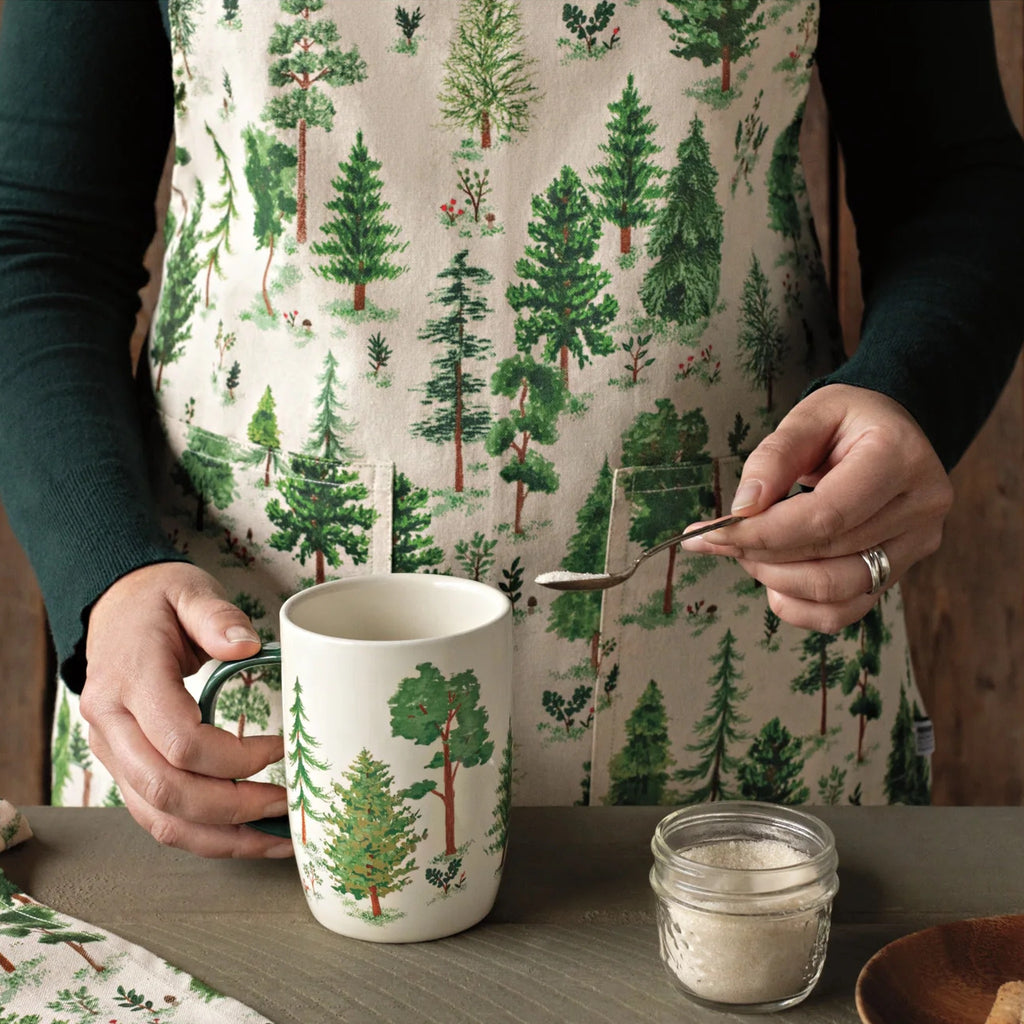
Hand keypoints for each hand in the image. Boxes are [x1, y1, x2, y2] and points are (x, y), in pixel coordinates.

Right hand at [81, 562, 291, 857]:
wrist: (112, 607)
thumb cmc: (157, 600)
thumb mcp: (189, 590)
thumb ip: (216, 617)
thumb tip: (247, 645)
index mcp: (129, 681)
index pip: (179, 740)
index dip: (235, 755)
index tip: (281, 747)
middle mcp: (111, 725)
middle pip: (167, 790)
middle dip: (234, 807)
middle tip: (287, 803)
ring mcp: (111, 752)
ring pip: (158, 817)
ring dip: (220, 837)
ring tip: (276, 840)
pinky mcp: (123, 767)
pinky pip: (156, 817)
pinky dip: (202, 835)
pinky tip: (244, 837)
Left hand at [680, 384, 952, 632]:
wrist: (891, 433)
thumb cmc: (848, 421)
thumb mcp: (810, 415)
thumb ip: (775, 456)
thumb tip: (743, 508)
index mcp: (900, 459)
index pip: (827, 515)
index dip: (765, 532)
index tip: (714, 533)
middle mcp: (920, 507)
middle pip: (827, 553)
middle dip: (760, 552)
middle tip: (717, 539)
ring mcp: (916, 544)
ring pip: (836, 591)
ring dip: (776, 580)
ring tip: (746, 552)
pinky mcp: (900, 571)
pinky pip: (846, 611)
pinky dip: (799, 607)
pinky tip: (773, 581)